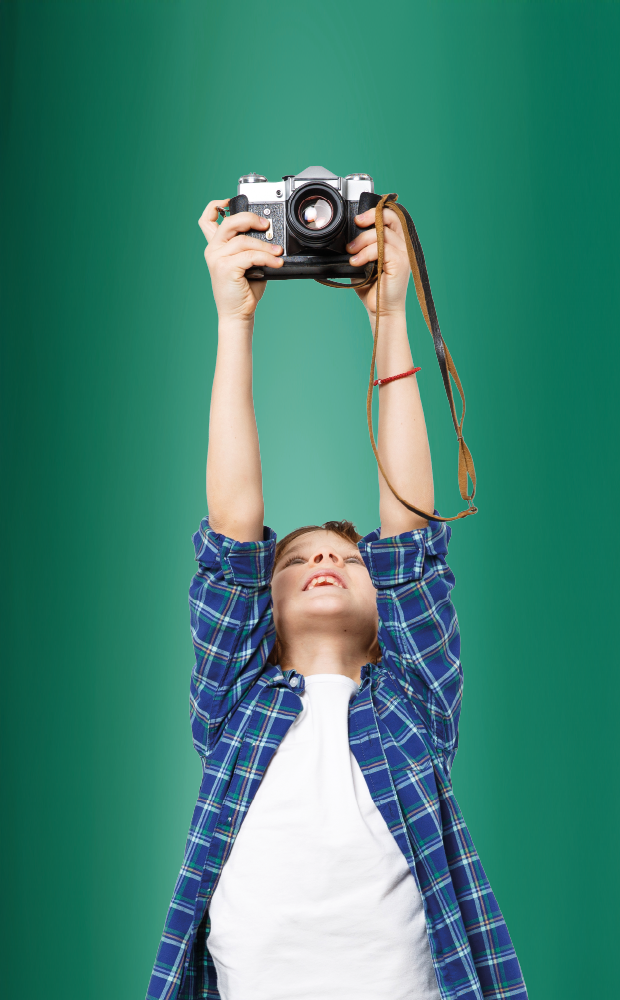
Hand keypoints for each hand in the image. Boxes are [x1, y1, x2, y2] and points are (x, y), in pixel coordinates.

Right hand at [198, 199, 283, 320]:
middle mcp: (213, 250)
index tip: (231, 201)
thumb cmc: (244, 290)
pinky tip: (276, 263)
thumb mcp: (247, 263)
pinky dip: (266, 258)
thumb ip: (250, 247)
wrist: (238, 314)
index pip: (207, 219)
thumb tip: (269, 236)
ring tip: (277, 253)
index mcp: (216, 246)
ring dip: (265, 246)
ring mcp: (217, 258)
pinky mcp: (225, 268)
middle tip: (266, 225)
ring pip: (243, 240)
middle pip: (229, 222)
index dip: (217, 205)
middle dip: (250, 219)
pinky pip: (250, 255)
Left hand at [346, 207, 409, 316]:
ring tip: (351, 253)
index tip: (358, 220)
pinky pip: (383, 248)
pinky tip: (356, 262)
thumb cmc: (372, 288)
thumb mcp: (363, 261)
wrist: (380, 310)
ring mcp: (403, 254)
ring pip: (383, 233)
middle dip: (370, 217)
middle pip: (391, 217)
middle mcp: (402, 245)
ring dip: (362, 241)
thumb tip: (347, 235)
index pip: (390, 217)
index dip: (375, 212)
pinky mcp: (400, 263)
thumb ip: (361, 246)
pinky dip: (366, 253)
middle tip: (356, 225)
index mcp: (396, 242)